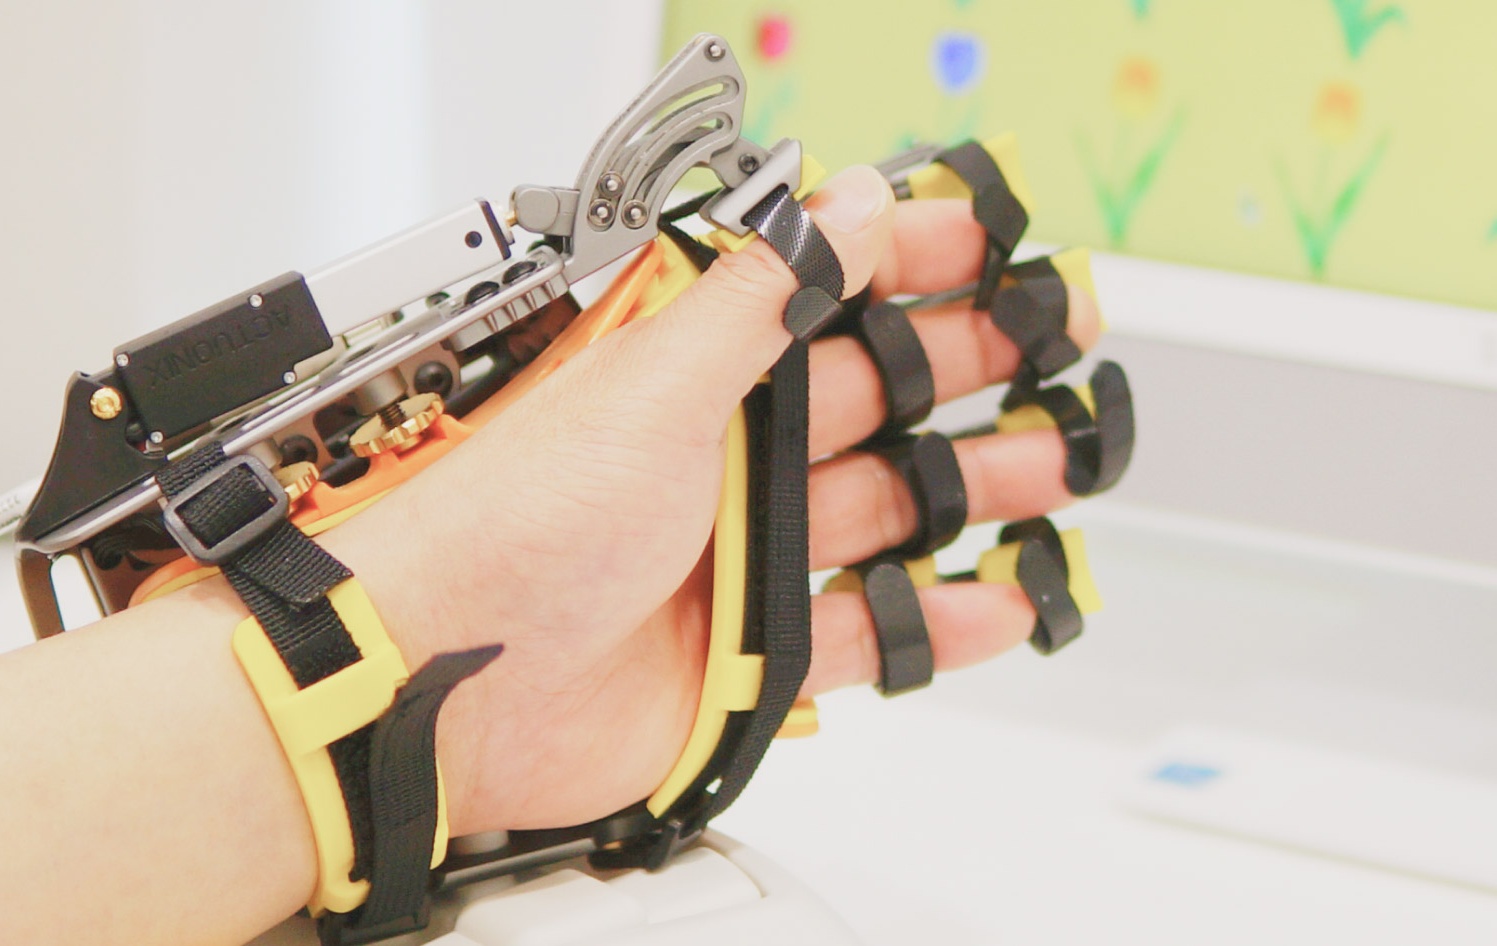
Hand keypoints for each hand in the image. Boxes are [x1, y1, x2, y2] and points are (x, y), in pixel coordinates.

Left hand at [192, 165, 1102, 834]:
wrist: (442, 681)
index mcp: (684, 373)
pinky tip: (994, 599)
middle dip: (963, 371)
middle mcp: (713, 458)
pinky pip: (862, 634)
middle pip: (866, 400)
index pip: (813, 296)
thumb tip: (842, 205)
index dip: (900, 264)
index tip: (988, 243)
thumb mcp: (650, 384)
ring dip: (971, 490)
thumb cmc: (509, 526)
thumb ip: (762, 298)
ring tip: (1053, 470)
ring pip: (880, 512)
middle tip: (1054, 351)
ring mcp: (733, 558)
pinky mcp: (747, 658)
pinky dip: (933, 623)